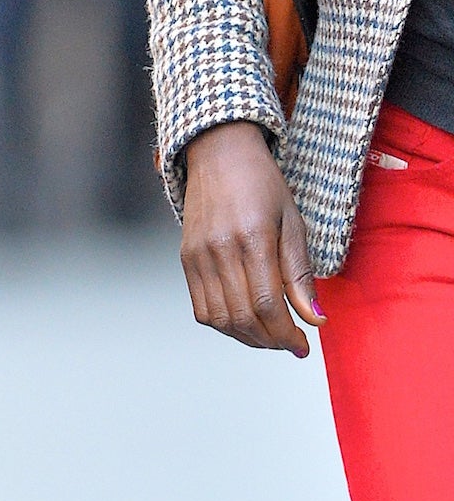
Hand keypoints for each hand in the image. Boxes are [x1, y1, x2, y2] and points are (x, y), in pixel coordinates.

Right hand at [179, 120, 322, 356]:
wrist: (220, 155)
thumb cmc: (262, 185)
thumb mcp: (293, 223)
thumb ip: (301, 274)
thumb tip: (315, 319)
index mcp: (252, 237)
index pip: (267, 304)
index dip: (287, 333)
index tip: (304, 345)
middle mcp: (219, 250)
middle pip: (242, 317)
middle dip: (271, 340)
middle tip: (291, 344)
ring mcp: (198, 256)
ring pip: (220, 319)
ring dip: (248, 337)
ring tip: (270, 335)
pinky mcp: (186, 260)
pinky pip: (201, 308)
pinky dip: (225, 325)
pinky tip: (245, 320)